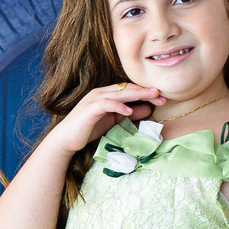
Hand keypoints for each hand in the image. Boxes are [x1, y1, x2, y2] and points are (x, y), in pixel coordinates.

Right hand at [45, 83, 167, 154]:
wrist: (66, 140)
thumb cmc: (89, 130)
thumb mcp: (114, 122)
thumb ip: (130, 114)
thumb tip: (148, 109)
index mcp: (107, 94)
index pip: (130, 89)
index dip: (146, 93)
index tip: (162, 98)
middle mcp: (101, 93)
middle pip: (127, 88)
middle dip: (146, 91)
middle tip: (162, 95)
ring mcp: (95, 99)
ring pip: (119, 93)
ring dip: (137, 94)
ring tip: (152, 97)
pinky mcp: (90, 109)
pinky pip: (107, 103)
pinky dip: (119, 105)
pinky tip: (129, 110)